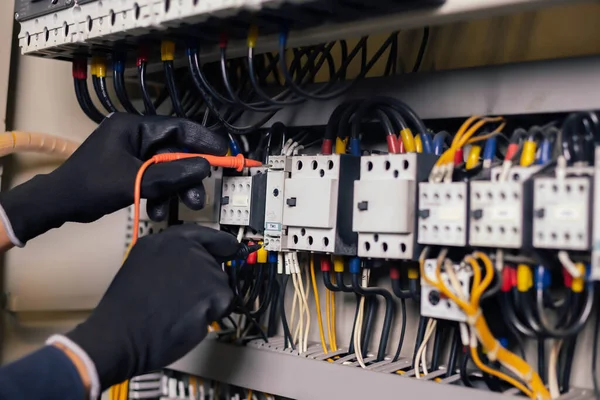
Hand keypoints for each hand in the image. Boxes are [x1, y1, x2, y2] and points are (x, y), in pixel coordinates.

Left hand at [0, 113, 227, 244]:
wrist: (59, 204)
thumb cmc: (91, 187)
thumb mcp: (135, 181)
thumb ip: (171, 175)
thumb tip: (204, 168)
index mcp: (133, 126)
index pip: (177, 127)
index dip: (203, 140)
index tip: (222, 153)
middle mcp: (135, 135)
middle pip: (174, 151)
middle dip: (188, 175)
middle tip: (199, 196)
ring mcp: (132, 152)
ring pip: (167, 168)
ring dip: (176, 188)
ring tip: (183, 207)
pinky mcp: (130, 168)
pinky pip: (155, 177)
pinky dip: (161, 193)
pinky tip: (158, 210)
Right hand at [64, 224, 237, 389]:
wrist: (122, 335)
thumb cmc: (126, 313)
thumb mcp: (141, 269)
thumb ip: (170, 261)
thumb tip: (195, 267)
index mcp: (162, 241)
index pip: (200, 233)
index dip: (218, 242)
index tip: (229, 246)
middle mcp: (184, 248)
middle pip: (214, 263)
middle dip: (206, 284)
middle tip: (181, 301)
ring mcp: (200, 267)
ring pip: (221, 284)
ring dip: (208, 300)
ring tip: (179, 310)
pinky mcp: (212, 289)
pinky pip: (225, 302)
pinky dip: (213, 314)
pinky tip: (189, 318)